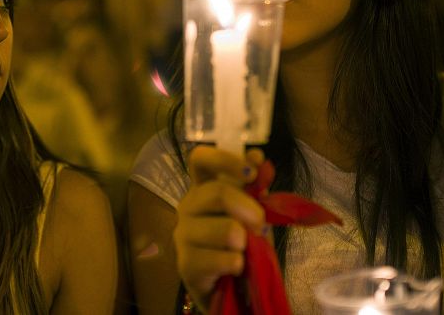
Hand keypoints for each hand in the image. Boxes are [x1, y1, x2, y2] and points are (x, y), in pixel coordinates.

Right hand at [174, 146, 266, 310]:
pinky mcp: (185, 265)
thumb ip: (254, 186)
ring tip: (245, 250)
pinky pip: (221, 259)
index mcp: (202, 188)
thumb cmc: (241, 243)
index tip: (251, 172)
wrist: (231, 286)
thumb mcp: (253, 211)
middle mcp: (187, 207)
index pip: (200, 159)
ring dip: (245, 241)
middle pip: (217, 193)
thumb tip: (257, 157)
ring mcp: (183, 236)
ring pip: (224, 229)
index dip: (225, 160)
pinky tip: (236, 267)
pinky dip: (238, 264)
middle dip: (249, 209)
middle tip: (261, 224)